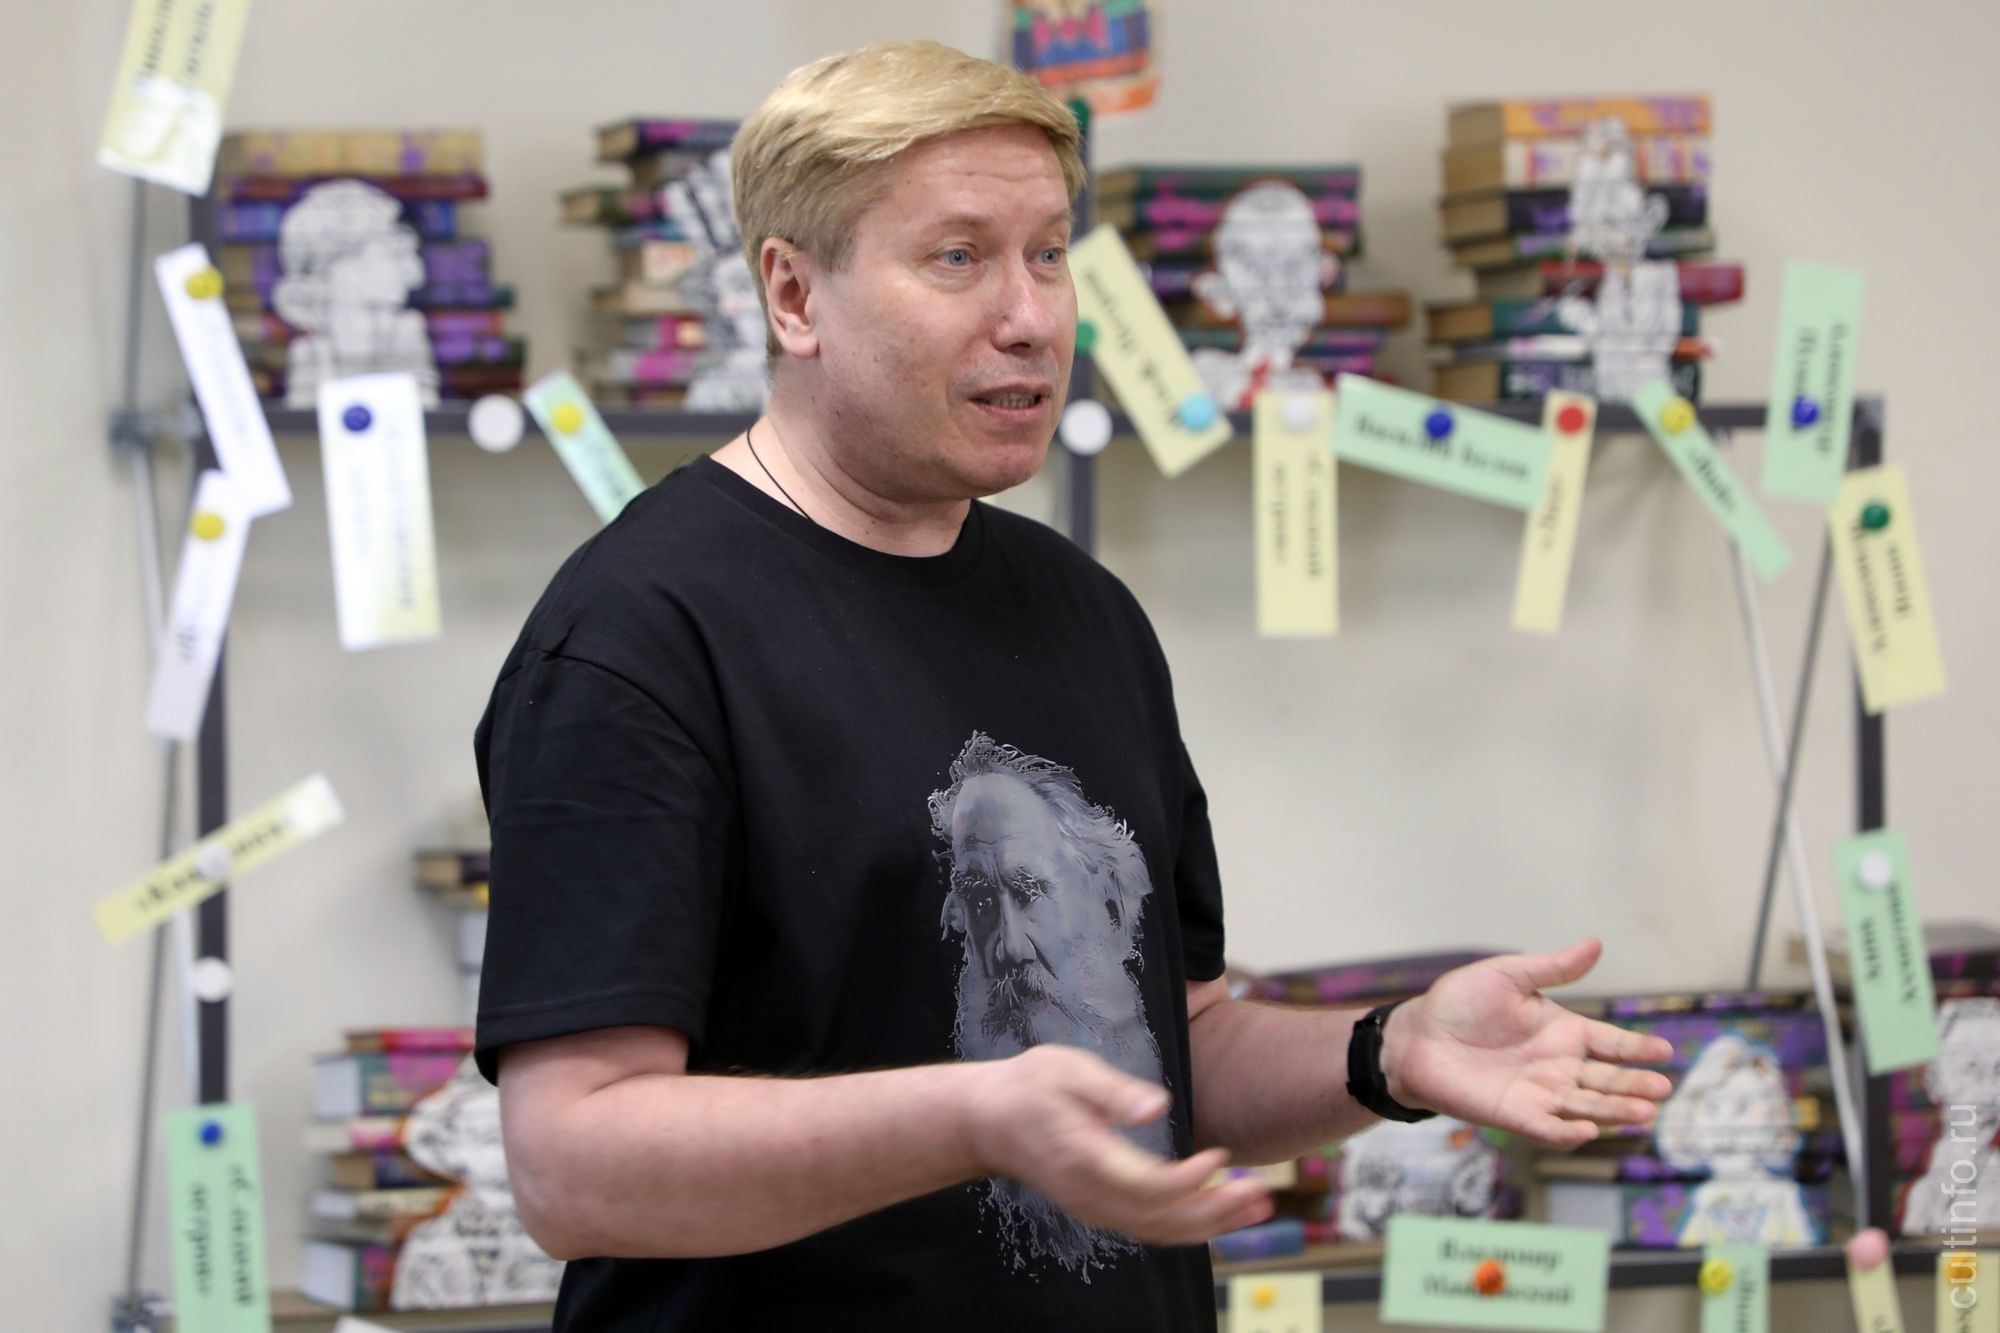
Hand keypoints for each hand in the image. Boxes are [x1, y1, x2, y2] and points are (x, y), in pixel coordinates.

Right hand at [965, 1044, 1273, 1245]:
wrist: (989, 1121)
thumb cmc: (1030, 1086)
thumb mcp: (1066, 1069)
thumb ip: (1111, 1090)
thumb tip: (1156, 1107)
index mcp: (1085, 1158)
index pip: (1147, 1186)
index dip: (1190, 1180)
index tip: (1222, 1155)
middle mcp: (1091, 1194)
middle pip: (1163, 1219)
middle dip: (1217, 1211)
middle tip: (1263, 1194)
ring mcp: (1095, 1208)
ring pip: (1160, 1231)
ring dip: (1213, 1223)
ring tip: (1258, 1206)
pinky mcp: (1101, 1209)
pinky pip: (1151, 1228)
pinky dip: (1190, 1224)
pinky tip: (1220, 1210)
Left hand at [1381, 937, 1674, 1147]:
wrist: (1417, 1035)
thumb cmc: (1460, 1003)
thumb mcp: (1509, 976)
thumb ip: (1554, 967)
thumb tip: (1596, 942)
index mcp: (1564, 1032)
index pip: (1611, 1043)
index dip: (1638, 1049)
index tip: (1665, 1051)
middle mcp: (1560, 1066)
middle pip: (1608, 1080)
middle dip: (1635, 1086)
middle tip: (1661, 1090)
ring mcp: (1540, 1093)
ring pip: (1587, 1106)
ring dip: (1615, 1112)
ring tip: (1644, 1113)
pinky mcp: (1515, 1115)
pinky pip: (1548, 1129)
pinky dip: (1567, 1133)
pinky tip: (1587, 1131)